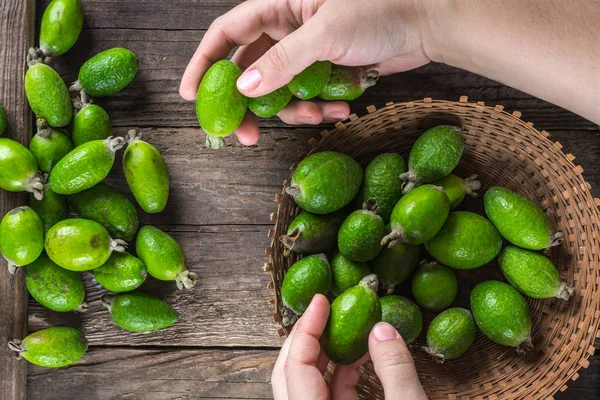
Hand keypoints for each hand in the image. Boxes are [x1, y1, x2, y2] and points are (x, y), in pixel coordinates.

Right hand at [180, 0, 433, 144]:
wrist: (428, 23)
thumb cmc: (379, 11)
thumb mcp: (326, 33)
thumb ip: (283, 61)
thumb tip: (244, 89)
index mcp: (278, 6)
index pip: (227, 33)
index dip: (204, 63)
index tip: (189, 95)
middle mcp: (286, 28)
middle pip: (249, 71)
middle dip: (249, 105)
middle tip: (247, 136)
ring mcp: (307, 52)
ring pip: (281, 91)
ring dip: (295, 111)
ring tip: (321, 115)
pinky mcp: (327, 70)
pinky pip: (309, 96)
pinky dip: (320, 107)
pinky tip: (343, 106)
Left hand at [271, 294, 427, 399]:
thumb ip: (395, 369)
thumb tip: (382, 328)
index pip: (296, 367)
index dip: (306, 329)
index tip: (320, 300)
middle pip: (289, 374)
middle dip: (304, 337)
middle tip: (322, 308)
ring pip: (308, 383)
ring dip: (325, 353)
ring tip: (344, 323)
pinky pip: (330, 394)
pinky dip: (342, 371)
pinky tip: (361, 353)